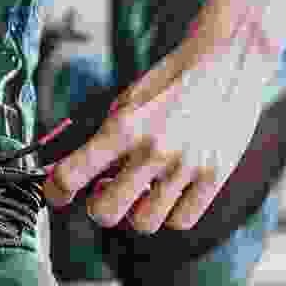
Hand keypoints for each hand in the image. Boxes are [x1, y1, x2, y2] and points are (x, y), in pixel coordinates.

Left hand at [42, 8, 280, 232]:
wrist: (229, 61)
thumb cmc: (172, 79)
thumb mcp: (129, 100)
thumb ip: (105, 137)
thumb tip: (79, 173)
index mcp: (125, 126)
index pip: (71, 173)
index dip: (55, 190)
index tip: (56, 193)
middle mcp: (153, 150)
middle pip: (105, 213)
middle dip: (98, 207)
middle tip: (105, 191)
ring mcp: (186, 166)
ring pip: (144, 224)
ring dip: (136, 212)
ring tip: (143, 189)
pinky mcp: (216, 176)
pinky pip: (180, 220)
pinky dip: (170, 212)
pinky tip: (170, 191)